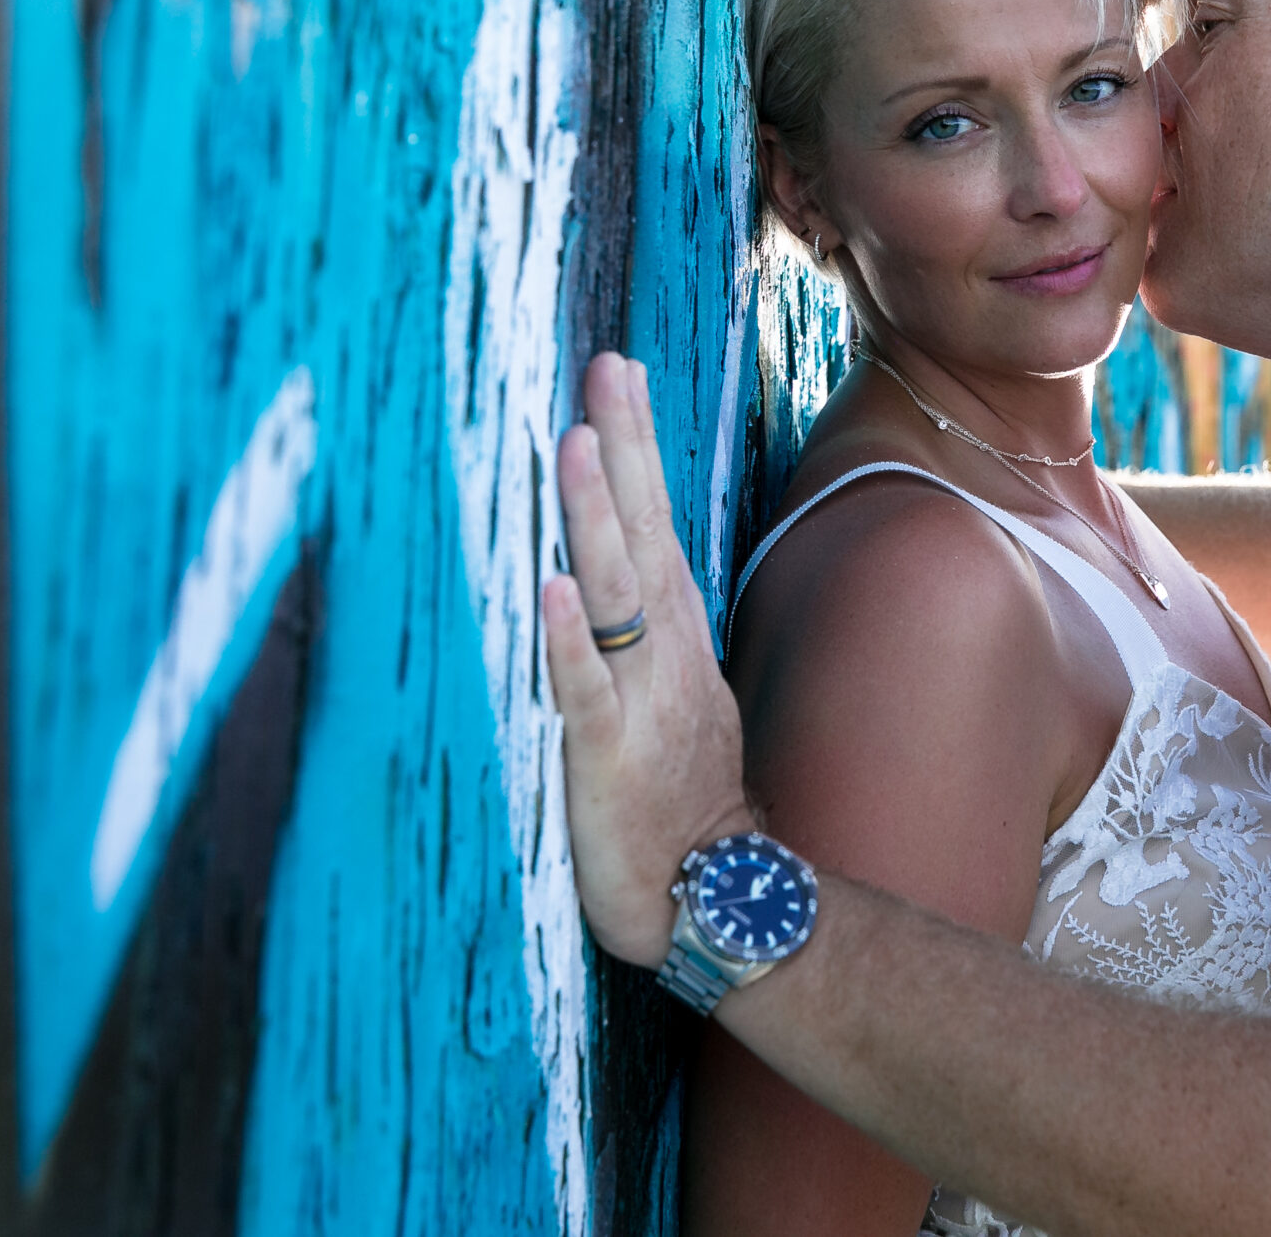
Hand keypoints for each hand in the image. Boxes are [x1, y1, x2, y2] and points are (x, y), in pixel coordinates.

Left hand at [542, 353, 754, 966]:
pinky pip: (586, 690)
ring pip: (616, 595)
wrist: (722, 903)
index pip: (654, 522)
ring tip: (574, 444)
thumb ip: (641, 640)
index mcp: (672, 639)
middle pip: (642, 533)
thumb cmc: (684, 806)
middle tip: (607, 367)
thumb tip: (601, 576)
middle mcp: (663, 656)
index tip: (619, 369)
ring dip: (596, 518)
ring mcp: (641, 702)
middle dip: (624, 448)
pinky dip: (567, 638)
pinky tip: (549, 588)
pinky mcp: (609, 758)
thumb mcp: (672, 702)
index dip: (636, 448)